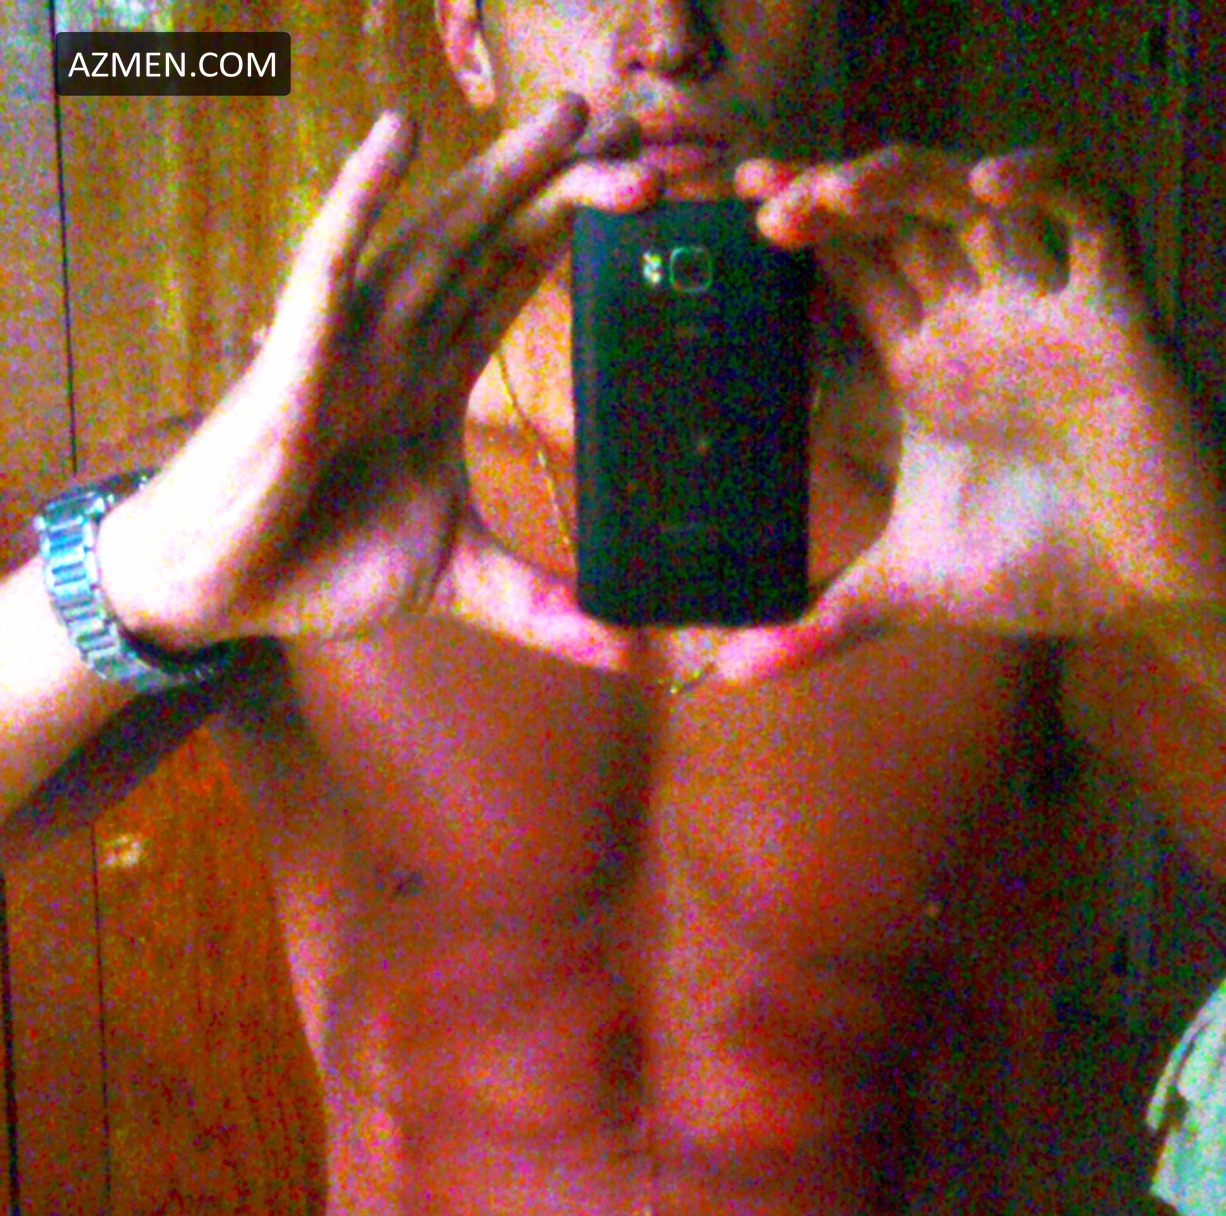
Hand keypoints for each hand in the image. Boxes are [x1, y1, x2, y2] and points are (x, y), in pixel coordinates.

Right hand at [97, 100, 657, 670]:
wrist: (217, 591)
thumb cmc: (316, 562)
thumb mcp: (454, 580)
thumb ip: (538, 604)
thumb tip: (627, 650)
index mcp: (435, 374)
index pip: (516, 279)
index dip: (577, 226)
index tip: (650, 182)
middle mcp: (399, 340)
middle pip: (496, 240)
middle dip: (567, 182)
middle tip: (643, 125)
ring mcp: (348, 342)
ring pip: (437, 237)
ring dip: (499, 176)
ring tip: (566, 117)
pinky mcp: (297, 361)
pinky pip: (328, 265)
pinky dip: (359, 200)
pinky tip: (394, 138)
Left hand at [733, 145, 1224, 656]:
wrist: (1152, 592)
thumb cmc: (1044, 570)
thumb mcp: (907, 591)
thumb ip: (820, 623)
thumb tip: (731, 672)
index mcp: (925, 364)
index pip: (851, 264)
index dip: (799, 225)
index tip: (734, 215)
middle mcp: (978, 320)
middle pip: (896, 212)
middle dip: (829, 189)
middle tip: (757, 199)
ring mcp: (1043, 307)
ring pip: (972, 195)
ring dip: (907, 178)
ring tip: (836, 195)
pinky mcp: (1115, 311)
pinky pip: (1091, 210)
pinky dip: (1048, 181)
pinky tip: (991, 187)